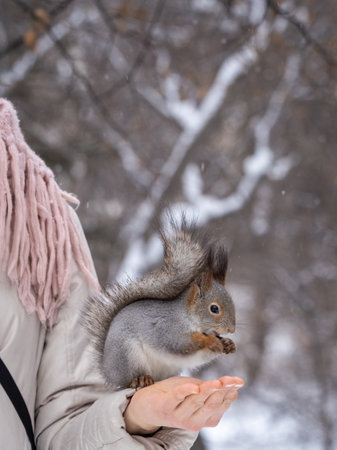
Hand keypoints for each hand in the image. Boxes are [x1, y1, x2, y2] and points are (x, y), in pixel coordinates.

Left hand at [123, 375, 243, 434]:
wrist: (146, 405)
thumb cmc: (175, 396)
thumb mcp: (197, 392)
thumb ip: (213, 391)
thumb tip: (236, 388)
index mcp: (205, 418)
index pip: (221, 404)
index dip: (230, 392)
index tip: (238, 382)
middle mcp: (194, 420)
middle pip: (211, 403)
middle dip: (222, 391)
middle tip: (232, 381)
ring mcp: (179, 414)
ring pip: (197, 400)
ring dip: (208, 390)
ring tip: (218, 382)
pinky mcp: (166, 406)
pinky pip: (178, 398)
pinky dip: (186, 391)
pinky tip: (193, 386)